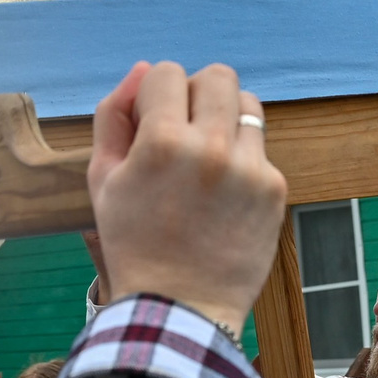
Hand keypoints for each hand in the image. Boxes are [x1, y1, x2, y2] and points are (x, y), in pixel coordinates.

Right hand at [86, 60, 282, 333]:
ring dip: (226, 119)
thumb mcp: (102, 179)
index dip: (155, 94)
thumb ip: (114, 115)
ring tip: (207, 156)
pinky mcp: (275, 189)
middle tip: (183, 130)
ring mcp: (249, 168)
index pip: (167, 72)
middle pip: (216, 77)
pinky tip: (223, 193)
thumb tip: (142, 69)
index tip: (151, 122)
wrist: (177, 308)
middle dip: (196, 94)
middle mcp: (211, 147)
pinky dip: (242, 160)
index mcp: (161, 142)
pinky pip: (261, 148)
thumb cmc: (132, 244)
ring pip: (247, 105)